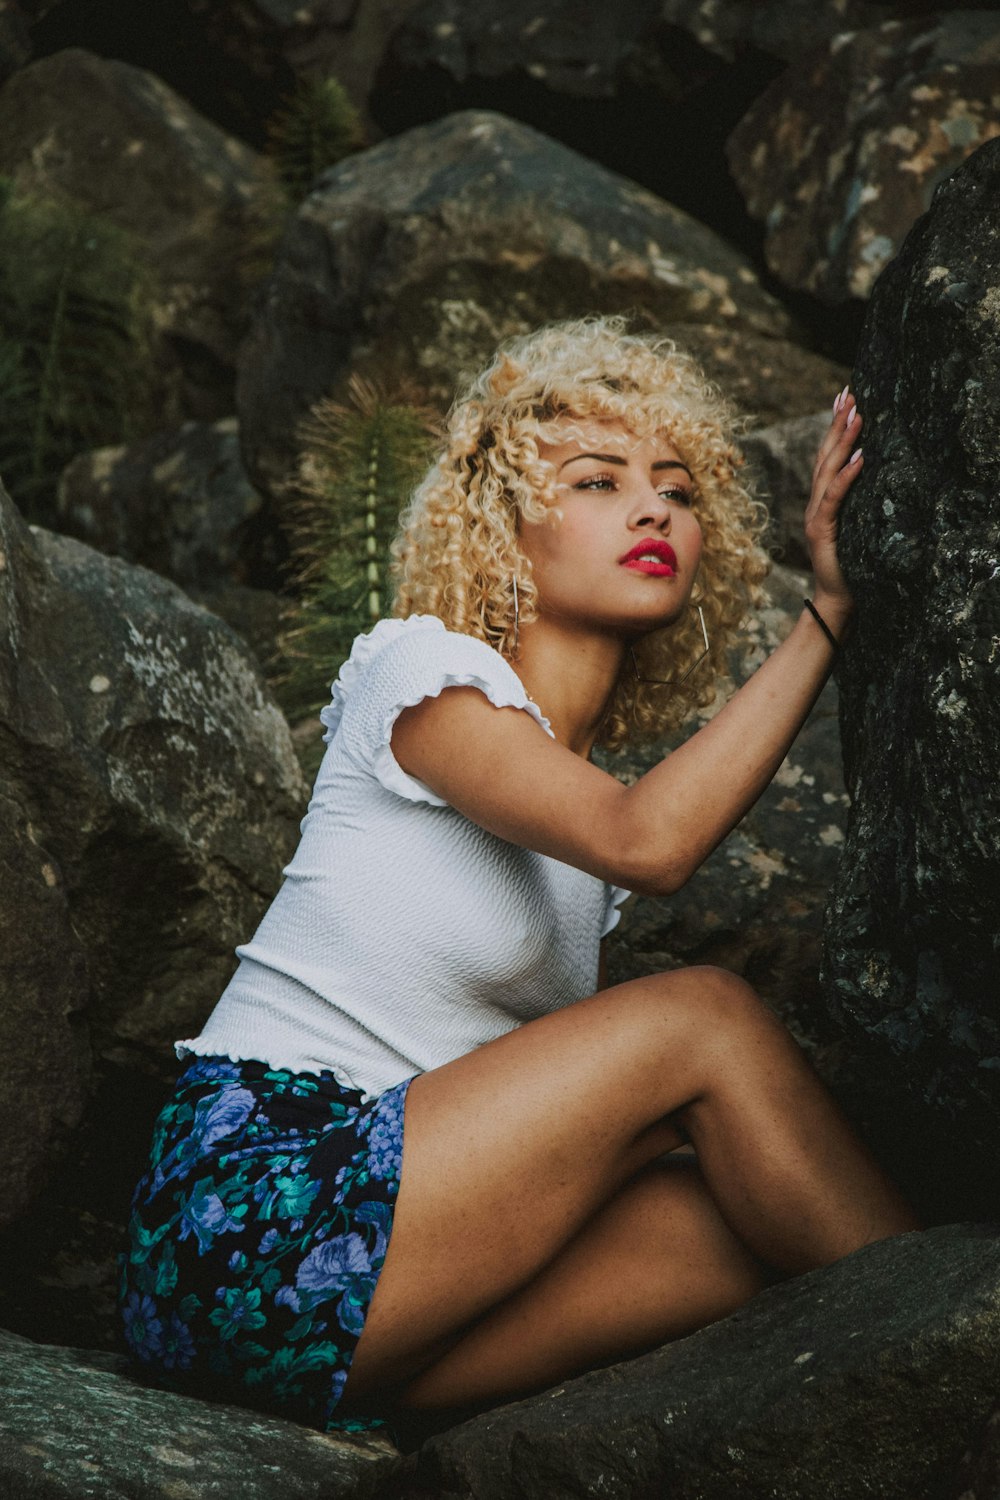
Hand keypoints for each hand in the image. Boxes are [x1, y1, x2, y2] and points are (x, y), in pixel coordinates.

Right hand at [804, 385, 863, 631]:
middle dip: (837, 425)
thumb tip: (872, 471)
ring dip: (842, 442)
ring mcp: (816, 517)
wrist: (836, 598)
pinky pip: (834, 499)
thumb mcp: (855, 526)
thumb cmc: (851, 565)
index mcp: (821, 502)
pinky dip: (846, 477)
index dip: (834, 428)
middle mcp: (814, 504)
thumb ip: (855, 503)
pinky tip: (859, 458)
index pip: (827, 457)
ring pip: (827, 471)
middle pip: (824, 457)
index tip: (844, 399)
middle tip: (849, 396)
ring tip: (856, 416)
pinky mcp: (822, 531)